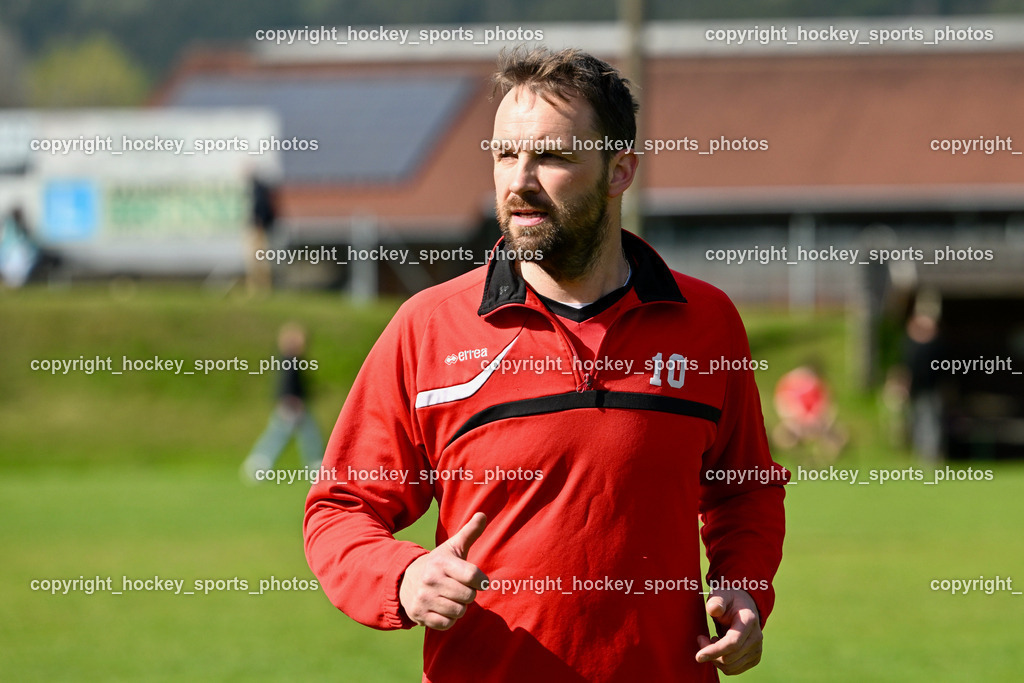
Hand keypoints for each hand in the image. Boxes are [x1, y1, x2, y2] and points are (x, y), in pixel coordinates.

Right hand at [398, 512, 487, 629]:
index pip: (473, 576)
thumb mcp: (452, 547)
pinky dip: (449, 619)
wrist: (404, 580)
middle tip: (460, 588)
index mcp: (441, 562)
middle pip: (468, 597)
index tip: (479, 580)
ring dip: (460, 607)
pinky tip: (443, 608)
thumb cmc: (438, 564)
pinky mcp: (419, 615)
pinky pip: (446, 624)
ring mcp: (423, 599)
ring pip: (459, 611)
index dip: (481, 581)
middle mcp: (430, 580)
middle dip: (469, 594)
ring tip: (451, 598)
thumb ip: (470, 532)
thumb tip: (483, 514)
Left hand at [695, 588, 762, 674]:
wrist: (744, 606)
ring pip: (730, 667)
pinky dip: (721, 663)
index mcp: (749, 620)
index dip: (714, 651)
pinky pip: (733, 669)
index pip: (732, 643)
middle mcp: (756, 637)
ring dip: (715, 658)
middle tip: (701, 638)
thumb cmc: (729, 600)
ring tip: (711, 641)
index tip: (698, 656)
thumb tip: (714, 609)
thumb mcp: (720, 594)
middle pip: (729, 658)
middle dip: (710, 652)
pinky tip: (719, 647)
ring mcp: (757, 649)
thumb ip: (716, 601)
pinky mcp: (754, 658)